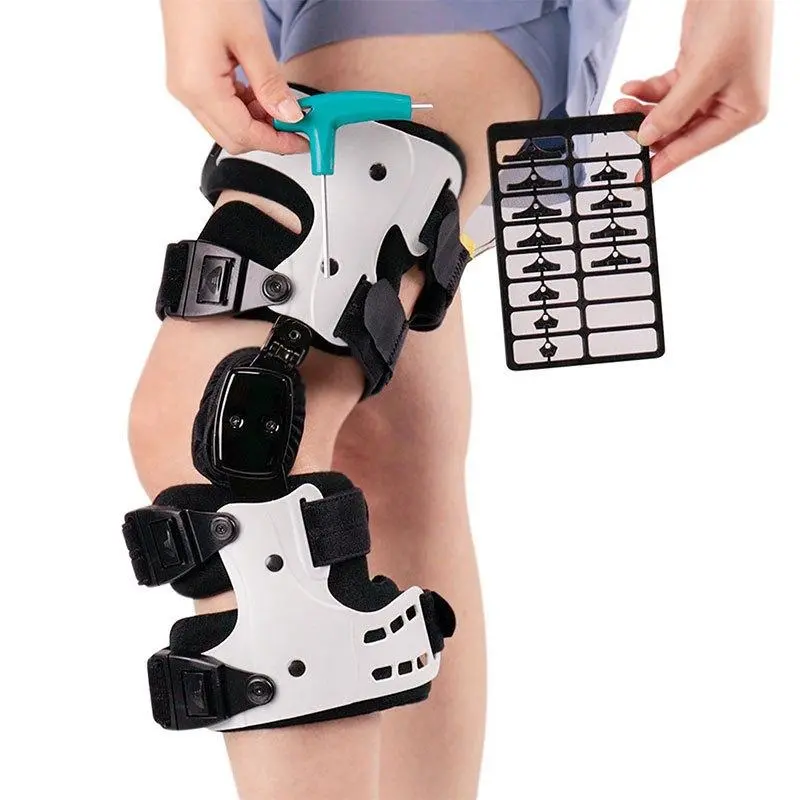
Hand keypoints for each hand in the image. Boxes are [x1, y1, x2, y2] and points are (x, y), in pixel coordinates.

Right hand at [161, 0, 307, 154]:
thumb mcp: (250, 37)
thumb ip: (271, 83)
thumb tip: (289, 115)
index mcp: (199, 87)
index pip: (244, 134)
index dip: (277, 143)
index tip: (302, 141)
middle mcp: (187, 92)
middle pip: (233, 137)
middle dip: (267, 136)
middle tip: (297, 125)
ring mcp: (186, 85)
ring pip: (227, 124)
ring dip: (257, 121)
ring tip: (283, 104)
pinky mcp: (190, 76)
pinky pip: (220, 106)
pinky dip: (245, 107)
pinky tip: (263, 94)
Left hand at [615, 0, 772, 179]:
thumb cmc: (736, 19)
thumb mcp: (702, 73)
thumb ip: (673, 110)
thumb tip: (648, 137)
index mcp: (741, 112)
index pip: (694, 147)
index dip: (664, 161)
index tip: (641, 176)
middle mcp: (727, 104)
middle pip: (678, 132)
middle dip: (648, 130)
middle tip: (622, 127)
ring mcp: (710, 89)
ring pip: (668, 114)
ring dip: (642, 111)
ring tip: (621, 104)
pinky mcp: (695, 73)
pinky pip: (665, 93)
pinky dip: (647, 92)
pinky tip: (631, 88)